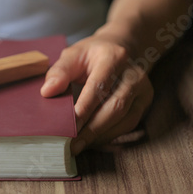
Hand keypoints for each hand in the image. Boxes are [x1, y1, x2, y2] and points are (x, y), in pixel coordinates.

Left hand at [40, 29, 153, 154]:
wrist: (121, 48)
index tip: (69, 127)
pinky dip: (110, 135)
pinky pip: (129, 124)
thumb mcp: (73, 54)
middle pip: (115, 107)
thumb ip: (59, 72)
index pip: (99, 87)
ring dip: (101, 136)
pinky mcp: (144, 102)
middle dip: (92, 129)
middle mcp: (134, 74)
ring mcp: (143, 89)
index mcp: (114, 58)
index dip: (84, 109)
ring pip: (125, 119)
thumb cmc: (92, 54)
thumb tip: (47, 92)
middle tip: (72, 145)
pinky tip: (93, 141)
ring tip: (79, 145)